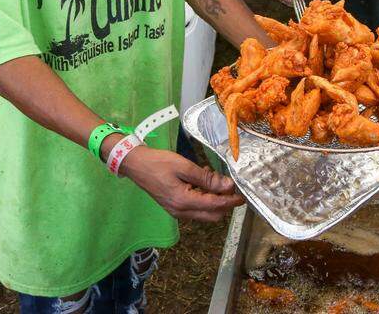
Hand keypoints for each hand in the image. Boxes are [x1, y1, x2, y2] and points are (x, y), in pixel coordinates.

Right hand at [119, 146, 243, 221]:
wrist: (136, 165)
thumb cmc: (159, 163)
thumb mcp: (185, 166)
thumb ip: (207, 179)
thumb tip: (227, 186)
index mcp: (184, 202)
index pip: (215, 206)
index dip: (231, 201)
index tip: (242, 195)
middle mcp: (181, 212)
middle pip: (212, 215)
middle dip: (225, 204)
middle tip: (230, 187)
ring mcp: (176, 211)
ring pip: (204, 213)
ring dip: (214, 200)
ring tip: (214, 179)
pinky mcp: (174, 207)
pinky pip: (195, 208)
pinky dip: (204, 198)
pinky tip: (203, 181)